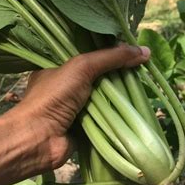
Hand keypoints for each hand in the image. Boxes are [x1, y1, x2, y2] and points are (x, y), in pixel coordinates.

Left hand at [12, 44, 150, 170]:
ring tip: (146, 83)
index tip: (134, 47)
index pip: (90, 53)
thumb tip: (145, 51)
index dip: (110, 49)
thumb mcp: (82, 67)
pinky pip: (107, 117)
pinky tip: (138, 106)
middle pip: (100, 75)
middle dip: (120, 72)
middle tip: (145, 65)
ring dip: (122, 94)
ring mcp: (76, 107)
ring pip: (106, 96)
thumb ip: (112, 57)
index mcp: (60, 67)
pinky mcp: (86, 127)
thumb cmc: (53, 97)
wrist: (38, 138)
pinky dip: (120, 114)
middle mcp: (68, 86)